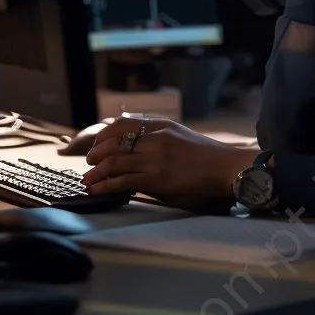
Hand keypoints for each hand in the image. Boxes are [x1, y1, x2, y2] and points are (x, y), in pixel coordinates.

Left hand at [82, 116, 259, 209]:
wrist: (226, 168)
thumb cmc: (206, 156)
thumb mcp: (180, 136)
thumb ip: (158, 139)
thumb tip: (133, 150)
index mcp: (162, 125)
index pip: (123, 124)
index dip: (104, 135)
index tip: (97, 145)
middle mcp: (156, 138)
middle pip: (113, 142)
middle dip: (95, 154)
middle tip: (89, 164)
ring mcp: (155, 158)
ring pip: (113, 162)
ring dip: (95, 172)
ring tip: (88, 180)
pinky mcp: (156, 179)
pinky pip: (122, 181)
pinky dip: (105, 185)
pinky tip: (97, 190)